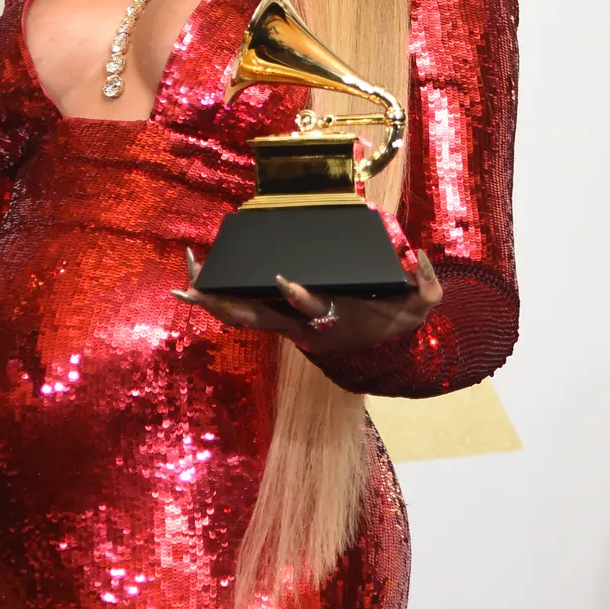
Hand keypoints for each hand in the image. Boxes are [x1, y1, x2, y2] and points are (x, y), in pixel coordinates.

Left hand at [171, 248, 442, 356]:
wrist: (380, 354)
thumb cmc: (397, 319)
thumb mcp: (422, 304)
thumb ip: (426, 282)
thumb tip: (419, 254)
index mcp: (331, 316)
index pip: (312, 307)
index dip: (298, 295)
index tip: (284, 278)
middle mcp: (300, 324)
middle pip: (256, 315)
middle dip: (226, 303)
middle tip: (195, 289)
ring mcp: (284, 324)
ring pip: (241, 316)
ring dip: (212, 303)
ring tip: (183, 287)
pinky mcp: (278, 320)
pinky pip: (242, 312)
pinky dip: (219, 301)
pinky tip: (195, 286)